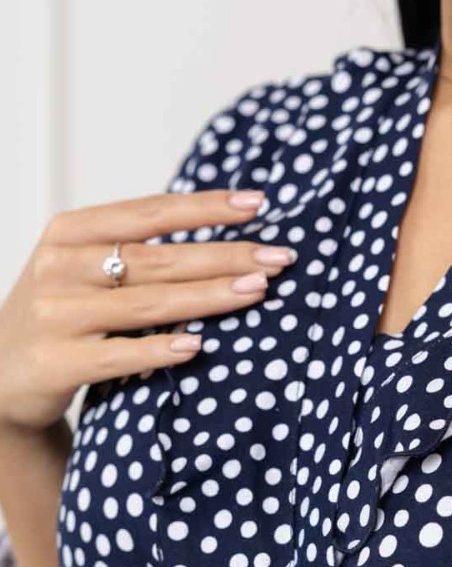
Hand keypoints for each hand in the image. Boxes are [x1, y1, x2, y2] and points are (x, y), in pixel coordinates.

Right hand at [0, 190, 295, 433]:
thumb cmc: (61, 314)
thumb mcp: (82, 268)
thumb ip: (133, 250)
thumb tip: (223, 235)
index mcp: (69, 232)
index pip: (150, 212)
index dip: (206, 207)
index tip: (258, 204)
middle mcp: (59, 266)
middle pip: (158, 258)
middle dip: (226, 255)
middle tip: (280, 257)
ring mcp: (56, 314)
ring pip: (148, 303)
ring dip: (209, 297)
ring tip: (258, 290)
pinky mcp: (57, 362)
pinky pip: (119, 356)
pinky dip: (160, 351)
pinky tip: (198, 347)